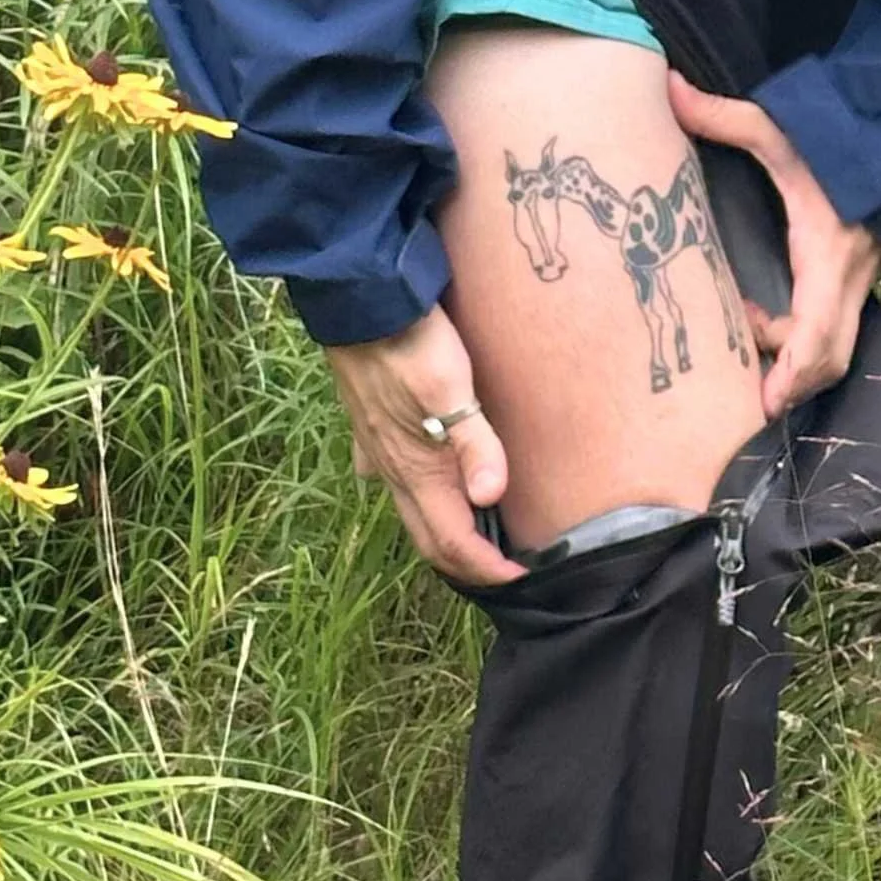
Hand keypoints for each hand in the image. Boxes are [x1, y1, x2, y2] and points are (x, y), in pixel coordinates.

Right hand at [325, 304, 524, 586]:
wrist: (359, 303)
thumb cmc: (411, 344)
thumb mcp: (452, 388)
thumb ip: (474, 444)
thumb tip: (490, 497)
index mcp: (417, 472)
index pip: (453, 542)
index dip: (487, 568)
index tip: (522, 577)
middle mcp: (393, 473)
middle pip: (429, 538)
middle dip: (466, 564)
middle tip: (503, 568)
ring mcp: (377, 453)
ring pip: (410, 510)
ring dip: (443, 532)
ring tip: (477, 534)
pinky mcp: (371, 431)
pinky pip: (391, 478)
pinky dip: (416, 494)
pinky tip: (424, 481)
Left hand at [668, 71, 880, 418]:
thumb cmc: (843, 136)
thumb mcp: (781, 129)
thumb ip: (725, 116)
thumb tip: (670, 90)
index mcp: (828, 256)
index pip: (819, 336)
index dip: (793, 375)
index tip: (764, 403)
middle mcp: (848, 281)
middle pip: (829, 359)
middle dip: (788, 382)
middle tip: (741, 392)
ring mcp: (856, 284)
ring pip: (832, 350)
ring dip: (789, 359)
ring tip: (742, 334)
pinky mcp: (855, 280)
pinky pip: (833, 332)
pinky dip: (800, 343)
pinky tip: (761, 321)